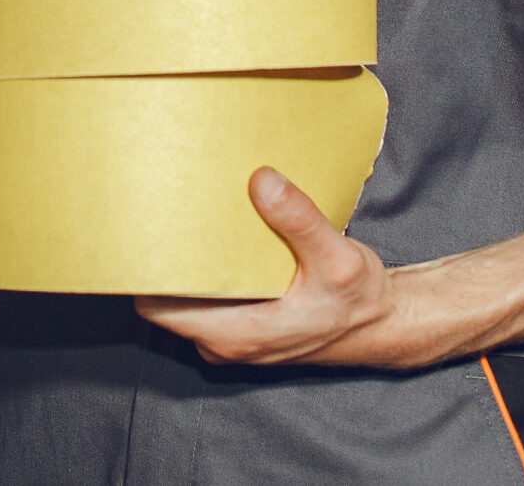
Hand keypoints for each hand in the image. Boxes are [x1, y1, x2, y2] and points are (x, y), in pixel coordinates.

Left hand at [136, 167, 404, 366]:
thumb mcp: (337, 258)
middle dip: (158, 261)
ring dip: (181, 268)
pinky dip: (203, 275)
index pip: (156, 307)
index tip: (139, 231)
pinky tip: (211, 239)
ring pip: (183, 302)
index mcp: (237, 333)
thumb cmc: (359, 301)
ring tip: (180, 218)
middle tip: (158, 211)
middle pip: (163, 302)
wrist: (384, 325)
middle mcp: (226, 342)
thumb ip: (298, 221)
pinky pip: (205, 301)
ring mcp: (233, 337)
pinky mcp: (243, 326)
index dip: (141, 273)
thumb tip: (261, 181)